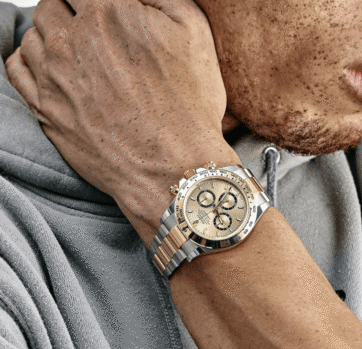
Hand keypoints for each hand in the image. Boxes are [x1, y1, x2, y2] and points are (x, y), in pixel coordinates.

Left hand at [5, 0, 240, 243]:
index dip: (97, 2)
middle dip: (73, 13)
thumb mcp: (194, 32)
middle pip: (54, 4)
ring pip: (34, 33)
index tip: (104, 13)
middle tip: (93, 33)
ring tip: (77, 53)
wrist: (172, 169)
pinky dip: (30, 59)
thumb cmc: (189, 109)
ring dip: (53, 36)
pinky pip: (17, 67)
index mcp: (109, 12)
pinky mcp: (45, 109)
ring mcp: (54, 75)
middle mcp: (73, 39)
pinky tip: (50, 67)